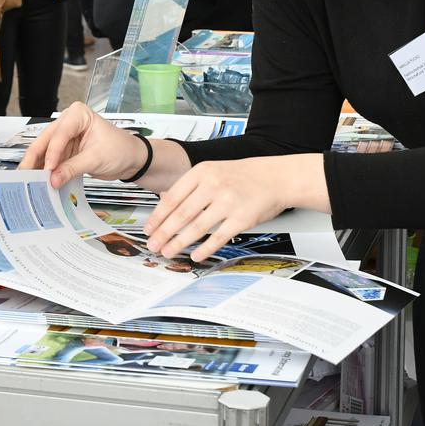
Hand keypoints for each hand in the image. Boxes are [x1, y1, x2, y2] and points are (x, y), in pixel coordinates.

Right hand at [18, 102, 147, 187]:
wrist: (130, 159)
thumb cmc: (120, 150)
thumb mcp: (96, 159)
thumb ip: (72, 168)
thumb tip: (53, 179)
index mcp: (78, 115)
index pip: (60, 134)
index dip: (52, 153)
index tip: (48, 170)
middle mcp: (68, 122)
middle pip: (46, 141)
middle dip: (36, 159)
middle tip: (25, 175)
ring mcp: (64, 137)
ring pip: (44, 151)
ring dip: (37, 166)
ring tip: (27, 180)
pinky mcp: (64, 151)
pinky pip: (50, 160)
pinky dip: (45, 171)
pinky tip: (37, 180)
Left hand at [143, 155, 327, 262]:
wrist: (276, 177)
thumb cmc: (244, 176)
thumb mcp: (213, 170)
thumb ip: (190, 186)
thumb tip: (165, 201)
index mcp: (202, 172)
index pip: (172, 197)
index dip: (158, 216)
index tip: (148, 229)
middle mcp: (213, 185)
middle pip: (181, 214)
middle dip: (163, 233)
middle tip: (153, 245)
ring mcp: (228, 202)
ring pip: (197, 227)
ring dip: (179, 243)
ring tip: (168, 252)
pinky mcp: (242, 218)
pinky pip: (219, 237)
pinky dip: (205, 248)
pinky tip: (195, 255)